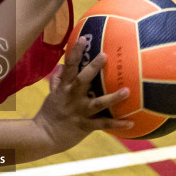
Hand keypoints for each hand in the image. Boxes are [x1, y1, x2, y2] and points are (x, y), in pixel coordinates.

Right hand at [31, 38, 135, 153]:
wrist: (43, 136)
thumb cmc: (49, 114)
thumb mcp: (51, 96)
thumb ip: (57, 81)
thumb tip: (60, 66)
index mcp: (64, 88)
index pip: (69, 66)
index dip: (75, 51)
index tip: (83, 38)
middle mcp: (72, 97)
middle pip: (83, 79)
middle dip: (93, 67)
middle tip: (105, 55)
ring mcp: (79, 111)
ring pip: (98, 103)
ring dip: (113, 97)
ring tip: (127, 91)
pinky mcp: (85, 126)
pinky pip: (103, 124)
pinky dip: (117, 124)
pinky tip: (132, 123)